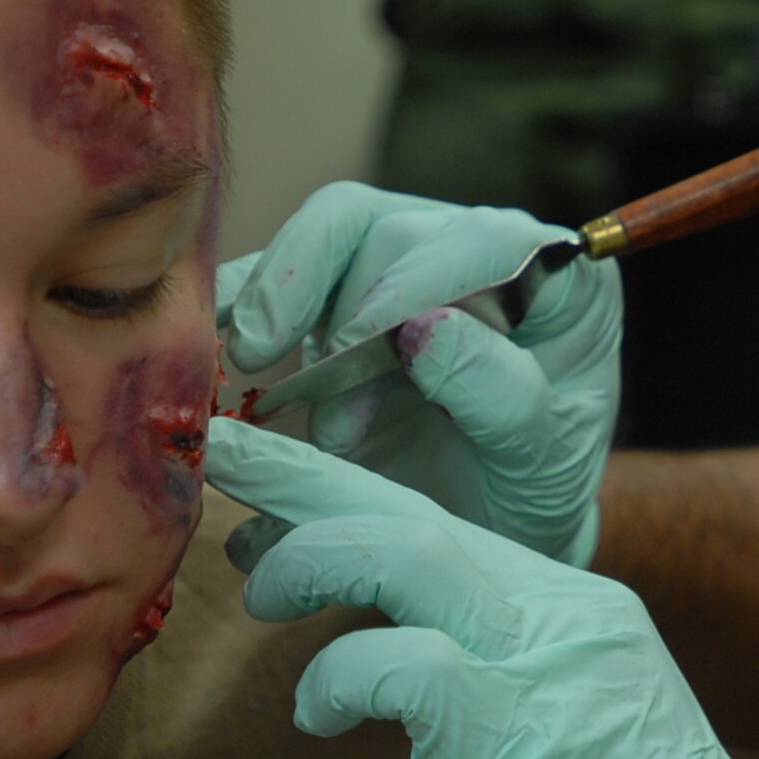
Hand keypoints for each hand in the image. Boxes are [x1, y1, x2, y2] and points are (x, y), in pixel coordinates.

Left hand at [204, 419, 758, 758]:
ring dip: (313, 557)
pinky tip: (318, 716)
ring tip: (262, 594)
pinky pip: (402, 663)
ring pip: (407, 551)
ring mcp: (546, 663)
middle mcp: (566, 614)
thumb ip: (497, 671)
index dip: (348, 492)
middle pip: (419, 510)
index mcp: (576, 609)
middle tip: (221, 448)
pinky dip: (337, 676)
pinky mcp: (517, 729)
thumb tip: (395, 647)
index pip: (446, 524)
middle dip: (307, 476)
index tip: (273, 473)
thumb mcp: (566, 728)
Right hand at [217, 183, 620, 566]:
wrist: (492, 530)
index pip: (479, 241)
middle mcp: (480, 253)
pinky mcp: (340, 295)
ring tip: (246, 369)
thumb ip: (503, 397)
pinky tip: (202, 346)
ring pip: (325, 235)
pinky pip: (277, 271)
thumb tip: (424, 329)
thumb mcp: (543, 462)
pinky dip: (234, 301)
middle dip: (328, 302)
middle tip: (288, 384)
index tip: (356, 348)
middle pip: (385, 228)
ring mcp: (404, 266)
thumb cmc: (532, 492)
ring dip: (276, 297)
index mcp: (557, 281)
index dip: (408, 284)